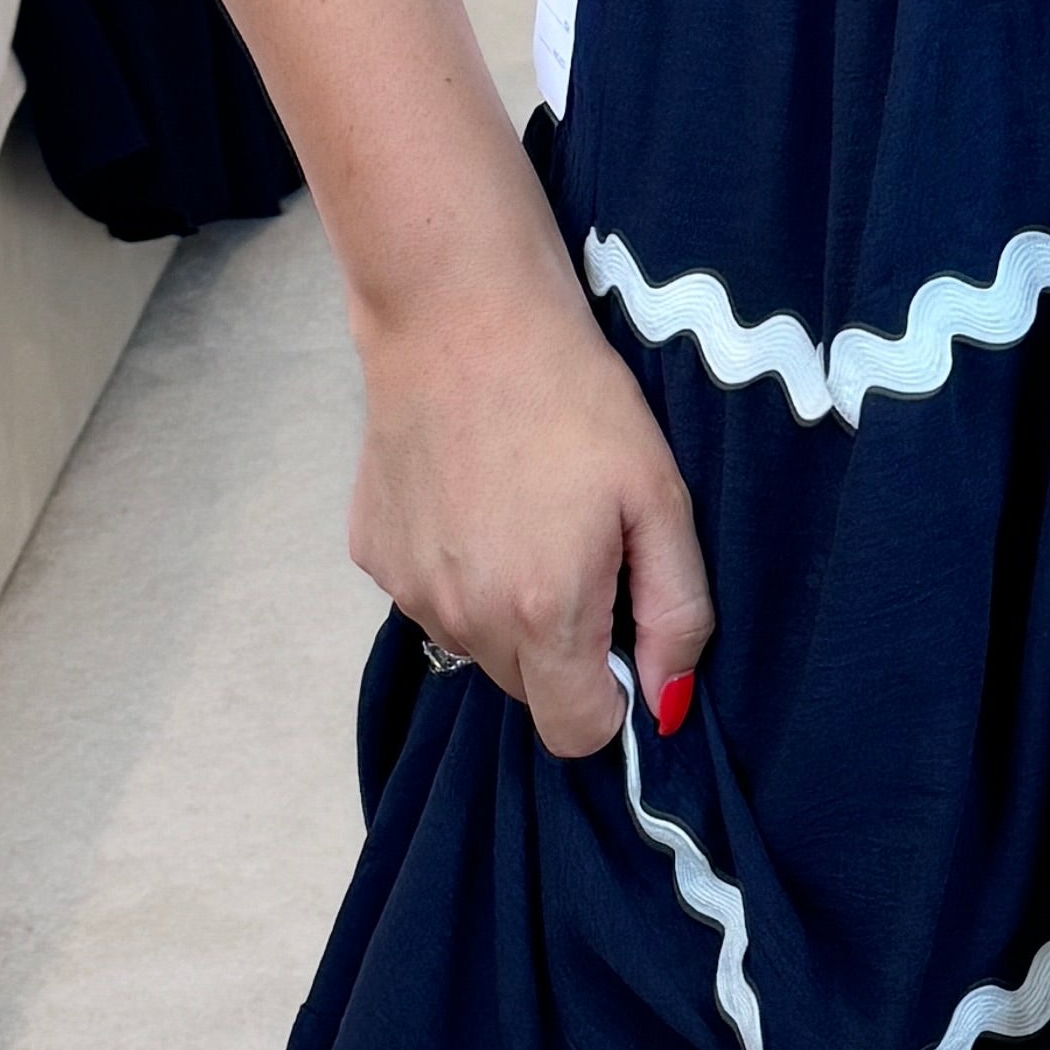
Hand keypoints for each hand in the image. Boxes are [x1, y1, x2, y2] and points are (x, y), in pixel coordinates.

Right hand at [346, 240, 711, 760]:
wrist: (460, 316)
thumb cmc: (575, 398)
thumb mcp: (659, 498)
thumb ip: (676, 612)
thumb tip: (669, 704)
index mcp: (541, 614)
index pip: (576, 733)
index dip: (611, 697)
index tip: (622, 632)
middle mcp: (463, 618)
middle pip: (527, 691)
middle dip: (562, 649)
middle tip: (581, 553)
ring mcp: (408, 588)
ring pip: (476, 647)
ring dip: (506, 610)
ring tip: (526, 515)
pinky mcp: (373, 555)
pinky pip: (431, 598)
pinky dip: (458, 570)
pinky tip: (475, 497)